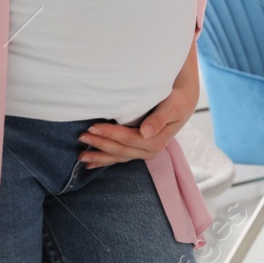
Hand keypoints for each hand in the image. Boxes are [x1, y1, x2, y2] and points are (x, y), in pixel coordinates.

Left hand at [77, 47, 198, 167]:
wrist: (183, 99)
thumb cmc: (177, 98)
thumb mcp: (173, 105)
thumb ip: (159, 119)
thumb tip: (145, 133)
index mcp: (158, 140)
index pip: (129, 139)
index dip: (110, 134)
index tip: (92, 126)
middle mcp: (150, 150)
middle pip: (121, 150)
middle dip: (100, 145)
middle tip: (81, 136)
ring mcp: (144, 152)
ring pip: (118, 157)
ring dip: (99, 156)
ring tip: (81, 156)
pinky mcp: (139, 150)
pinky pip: (120, 157)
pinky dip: (105, 160)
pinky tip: (91, 164)